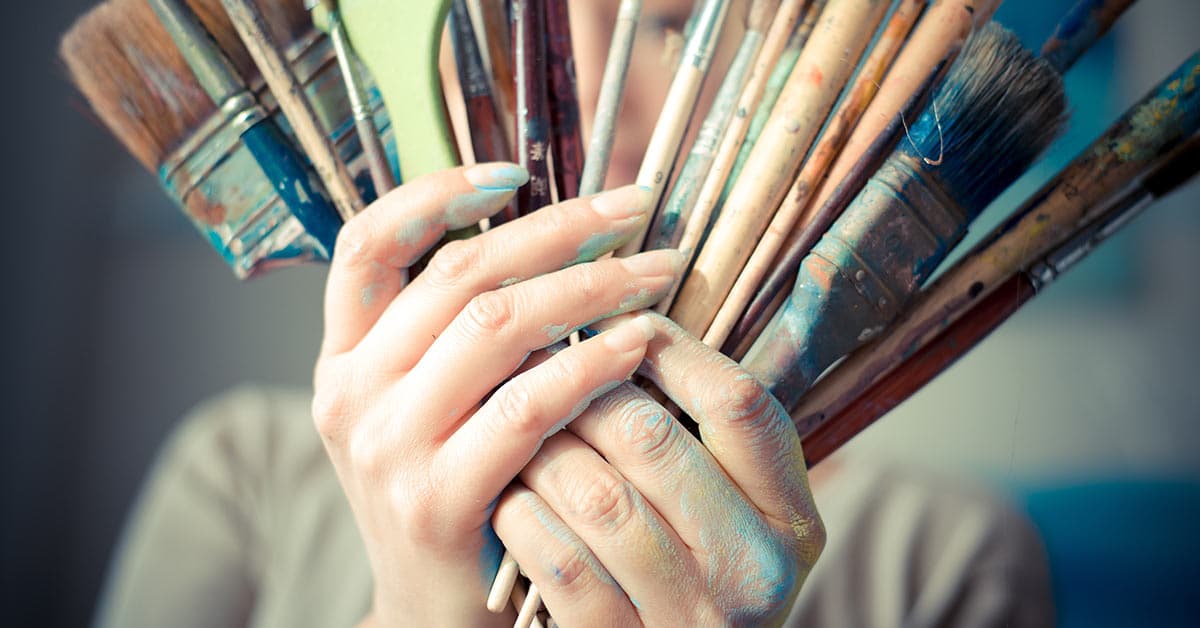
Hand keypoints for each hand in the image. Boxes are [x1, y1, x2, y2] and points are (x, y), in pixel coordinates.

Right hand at [311, 162, 683, 625]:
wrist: (432, 615)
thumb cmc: (456, 492)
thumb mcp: (429, 405)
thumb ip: (460, 331)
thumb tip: (549, 235)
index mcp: (345, 356)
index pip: (367, 244)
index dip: (436, 193)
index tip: (516, 171)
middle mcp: (350, 392)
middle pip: (455, 275)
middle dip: (556, 230)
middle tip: (636, 208)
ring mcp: (386, 448)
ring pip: (494, 328)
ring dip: (588, 288)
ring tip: (657, 270)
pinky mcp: (435, 501)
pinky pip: (526, 408)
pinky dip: (589, 366)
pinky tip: (638, 345)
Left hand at [493, 313, 825, 625]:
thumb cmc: (691, 570)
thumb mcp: (733, 511)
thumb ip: (706, 438)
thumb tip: (631, 317)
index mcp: (790, 519)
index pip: (738, 402)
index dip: (671, 349)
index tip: (621, 324)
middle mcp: (753, 570)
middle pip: (653, 439)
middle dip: (583, 392)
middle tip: (543, 369)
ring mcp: (687, 616)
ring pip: (597, 495)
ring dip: (542, 450)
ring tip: (518, 428)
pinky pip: (558, 560)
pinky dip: (522, 515)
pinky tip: (510, 495)